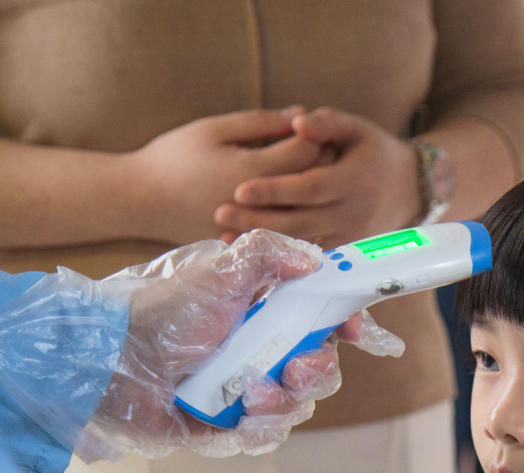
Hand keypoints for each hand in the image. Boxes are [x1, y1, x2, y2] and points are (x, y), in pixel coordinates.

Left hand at [83, 230, 359, 460]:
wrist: (109, 361)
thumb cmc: (161, 311)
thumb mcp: (217, 270)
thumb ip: (268, 253)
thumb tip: (317, 259)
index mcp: (264, 314)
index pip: (322, 320)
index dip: (345, 324)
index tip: (353, 329)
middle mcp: (260, 353)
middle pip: (321, 369)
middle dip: (319, 372)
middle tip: (298, 368)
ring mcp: (244, 392)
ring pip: (298, 406)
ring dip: (285, 402)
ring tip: (252, 396)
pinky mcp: (226, 427)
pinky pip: (266, 436)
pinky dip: (262, 427)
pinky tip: (242, 414)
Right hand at [126, 109, 323, 243]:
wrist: (141, 201)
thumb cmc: (174, 157)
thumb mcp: (214, 130)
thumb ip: (260, 122)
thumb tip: (300, 113)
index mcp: (253, 172)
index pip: (307, 151)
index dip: (315, 133)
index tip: (307, 124)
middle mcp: (262, 206)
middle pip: (314, 182)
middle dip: (320, 161)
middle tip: (313, 146)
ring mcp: (258, 230)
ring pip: (307, 211)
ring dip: (312, 191)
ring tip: (303, 170)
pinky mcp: (252, 245)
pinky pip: (289, 231)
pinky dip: (297, 214)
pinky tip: (291, 199)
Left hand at [216, 107, 421, 248]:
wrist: (409, 189)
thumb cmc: (375, 152)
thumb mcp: (358, 128)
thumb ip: (327, 122)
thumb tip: (296, 122)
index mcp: (355, 180)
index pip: (310, 188)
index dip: (275, 190)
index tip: (240, 189)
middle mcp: (353, 213)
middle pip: (300, 220)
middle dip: (259, 219)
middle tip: (220, 213)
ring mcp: (350, 237)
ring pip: (303, 243)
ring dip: (264, 241)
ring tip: (226, 234)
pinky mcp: (346, 251)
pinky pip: (310, 256)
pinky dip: (281, 255)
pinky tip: (253, 251)